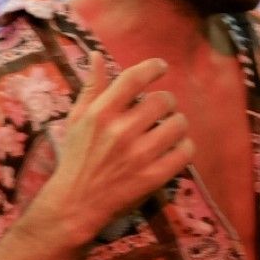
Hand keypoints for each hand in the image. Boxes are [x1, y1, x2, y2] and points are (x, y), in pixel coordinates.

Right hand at [33, 54, 192, 247]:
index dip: (152, 67)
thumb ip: (91, 87)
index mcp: (100, 113)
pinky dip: (184, 147)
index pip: (133, 78)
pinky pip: (185, 152)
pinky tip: (175, 149)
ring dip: (178, 124)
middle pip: (162, 100)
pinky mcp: (153, 177)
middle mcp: (120, 131)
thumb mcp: (77, 119)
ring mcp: (138, 155)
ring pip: (178, 124)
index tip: (161, 67)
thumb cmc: (76, 158)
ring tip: (169, 129)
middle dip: (167, 102)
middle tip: (162, 110)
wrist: (75, 204)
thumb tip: (96, 55)